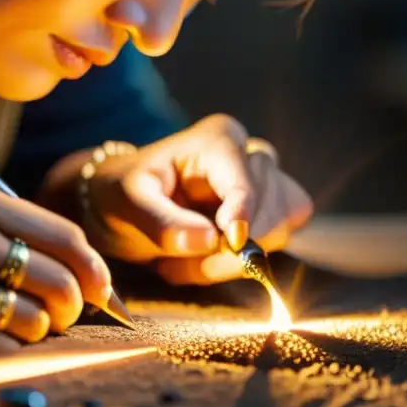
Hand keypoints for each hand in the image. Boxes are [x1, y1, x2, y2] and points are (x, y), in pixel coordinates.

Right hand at [0, 183, 112, 359]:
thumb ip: (15, 229)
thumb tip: (85, 272)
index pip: (65, 237)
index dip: (94, 268)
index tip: (102, 288)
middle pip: (59, 282)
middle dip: (74, 305)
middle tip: (64, 313)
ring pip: (33, 321)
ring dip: (39, 331)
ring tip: (24, 325)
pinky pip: (0, 349)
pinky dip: (12, 351)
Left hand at [82, 114, 312, 284]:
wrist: (123, 204)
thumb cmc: (123, 194)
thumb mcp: (127, 203)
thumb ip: (163, 221)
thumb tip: (210, 240)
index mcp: (218, 140)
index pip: (246, 183)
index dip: (244, 216)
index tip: (233, 242)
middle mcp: (250, 154)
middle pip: (269, 212)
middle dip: (226, 251)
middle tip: (174, 266)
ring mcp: (266, 182)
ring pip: (279, 230)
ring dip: (231, 261)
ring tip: (183, 262)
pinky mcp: (273, 209)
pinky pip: (282, 239)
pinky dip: (245, 261)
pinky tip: (209, 260)